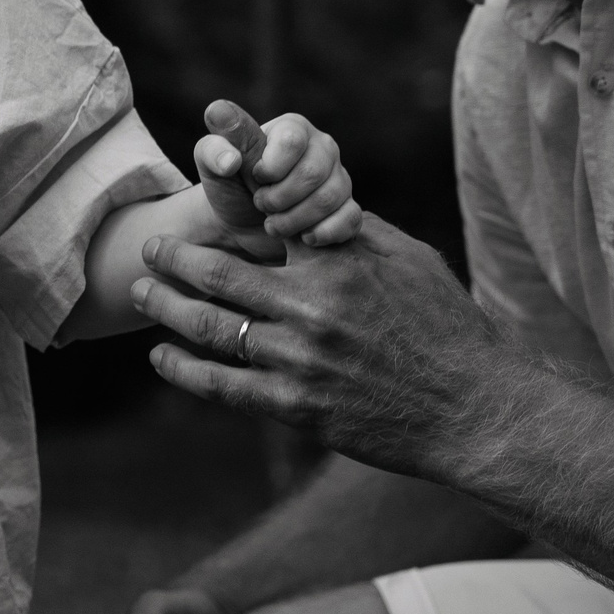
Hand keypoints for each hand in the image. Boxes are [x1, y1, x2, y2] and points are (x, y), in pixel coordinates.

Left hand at [130, 216, 521, 475]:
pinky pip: (222, 385)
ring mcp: (300, 360)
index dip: (219, 213)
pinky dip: (183, 370)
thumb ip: (356, 230)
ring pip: (209, 327)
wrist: (474, 412)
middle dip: (172, 257)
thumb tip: (311, 202)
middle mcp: (311, 308)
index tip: (194, 203)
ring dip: (164, 307)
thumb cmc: (450, 330)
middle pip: (216, 273)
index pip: (260, 225)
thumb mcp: (412, 261)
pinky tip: (162, 356)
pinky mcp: (296, 407)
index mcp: (337, 263)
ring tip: (140, 294)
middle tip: (148, 249)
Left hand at [195, 101, 363, 254]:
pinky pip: (349, 219)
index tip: (254, 177)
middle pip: (313, 173)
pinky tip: (302, 238)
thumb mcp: (213, 167)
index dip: (269, 167)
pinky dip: (323, 233)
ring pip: (329, 199)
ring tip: (272, 224)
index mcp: (293, 128)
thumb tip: (226, 149)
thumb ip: (214, 149)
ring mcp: (339, 179)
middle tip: (260, 204)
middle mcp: (322, 148)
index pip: (292, 141)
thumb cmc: (230, 187)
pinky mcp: (347, 209)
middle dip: (279, 198)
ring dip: (294, 219)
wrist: (242, 225)